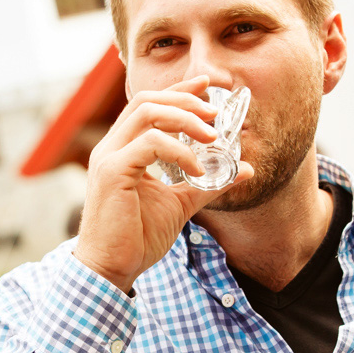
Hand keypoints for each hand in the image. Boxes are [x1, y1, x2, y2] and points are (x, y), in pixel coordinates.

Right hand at [73, 75, 253, 292]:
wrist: (112, 268)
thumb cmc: (137, 237)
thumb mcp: (180, 204)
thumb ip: (208, 184)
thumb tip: (243, 170)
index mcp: (124, 149)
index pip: (150, 105)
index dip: (179, 90)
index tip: (208, 84)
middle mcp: (112, 147)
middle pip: (147, 101)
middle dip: (185, 99)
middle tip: (215, 111)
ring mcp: (109, 157)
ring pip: (147, 113)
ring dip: (184, 118)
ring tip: (211, 135)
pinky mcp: (112, 173)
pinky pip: (149, 143)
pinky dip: (178, 151)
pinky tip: (197, 168)